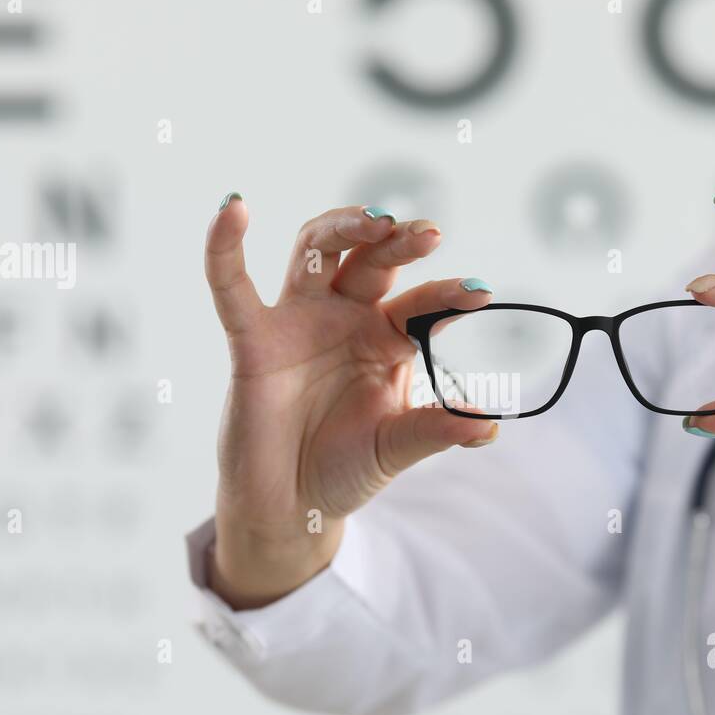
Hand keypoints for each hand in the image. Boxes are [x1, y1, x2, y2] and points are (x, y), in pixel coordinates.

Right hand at [202, 198, 497, 607]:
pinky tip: (231, 208)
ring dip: (343, 227)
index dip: (447, 297)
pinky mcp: (254, 339)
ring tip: (377, 218)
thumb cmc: (345, 468)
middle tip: (430, 234)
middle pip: (373, 261)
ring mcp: (300, 322)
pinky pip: (233, 288)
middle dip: (400, 243)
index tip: (480, 293)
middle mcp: (346, 319)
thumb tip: (490, 425)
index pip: (420, 305)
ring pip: (318, 251)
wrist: (292, 506)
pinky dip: (224, 248)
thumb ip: (436, 430)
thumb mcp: (396, 448)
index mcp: (386, 340)